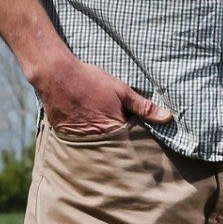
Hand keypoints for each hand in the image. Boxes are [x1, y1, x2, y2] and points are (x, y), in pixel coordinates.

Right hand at [33, 50, 168, 134]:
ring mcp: (80, 138)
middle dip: (121, 146)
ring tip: (107, 138)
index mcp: (114, 127)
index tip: (144, 142)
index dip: (138, 141)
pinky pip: (81, 143)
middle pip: (114, 148)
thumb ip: (144, 107)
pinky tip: (90, 132)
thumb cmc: (91, 80)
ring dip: (104, 144)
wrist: (56, 75)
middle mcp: (97, 137)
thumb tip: (167, 118)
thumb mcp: (121, 90)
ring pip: (98, 147)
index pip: (132, 143)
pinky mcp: (66, 135)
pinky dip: (87, 140)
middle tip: (125, 140)